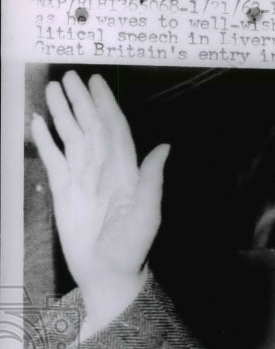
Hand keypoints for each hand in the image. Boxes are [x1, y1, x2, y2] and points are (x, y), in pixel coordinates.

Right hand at [30, 71, 169, 332]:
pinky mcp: (62, 189)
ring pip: (70, 136)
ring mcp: (81, 177)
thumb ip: (152, 179)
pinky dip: (45, 140)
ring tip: (52, 89)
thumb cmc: (132, 246)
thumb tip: (164, 146)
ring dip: (62, 113)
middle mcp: (103, 168)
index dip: (106, 105)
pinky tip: (36, 122)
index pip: (114, 129)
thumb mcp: (148, 214)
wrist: (107, 272)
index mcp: (125, 170)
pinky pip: (53, 158)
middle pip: (90, 126)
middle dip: (81, 101)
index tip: (97, 82)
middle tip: (69, 76)